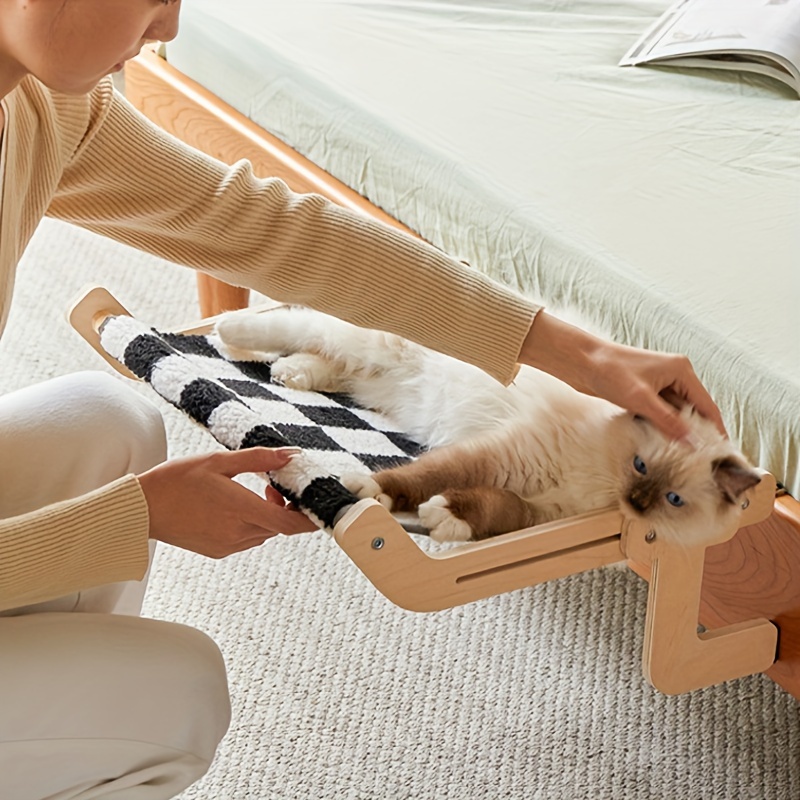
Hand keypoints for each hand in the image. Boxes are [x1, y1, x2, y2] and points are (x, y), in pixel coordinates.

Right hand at [138, 447, 317, 558]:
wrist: (141, 508)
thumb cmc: (176, 481)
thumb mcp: (219, 461)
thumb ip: (259, 459)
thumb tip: (291, 455)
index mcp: (240, 510)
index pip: (290, 524)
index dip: (308, 517)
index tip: (313, 501)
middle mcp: (237, 533)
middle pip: (279, 527)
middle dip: (284, 507)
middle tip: (271, 485)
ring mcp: (227, 546)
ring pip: (264, 533)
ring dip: (266, 515)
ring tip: (247, 493)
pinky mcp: (217, 551)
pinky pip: (246, 539)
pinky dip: (250, 524)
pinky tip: (231, 507)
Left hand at [518, 311, 725, 441]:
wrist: (580, 361)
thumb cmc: (609, 372)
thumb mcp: (641, 400)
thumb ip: (668, 421)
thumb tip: (692, 442)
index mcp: (681, 370)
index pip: (706, 404)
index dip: (715, 428)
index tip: (722, 450)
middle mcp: (674, 375)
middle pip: (693, 410)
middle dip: (695, 432)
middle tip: (701, 459)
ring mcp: (658, 384)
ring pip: (675, 413)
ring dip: (676, 431)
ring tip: (683, 456)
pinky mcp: (643, 392)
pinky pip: (659, 413)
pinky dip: (661, 426)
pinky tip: (661, 443)